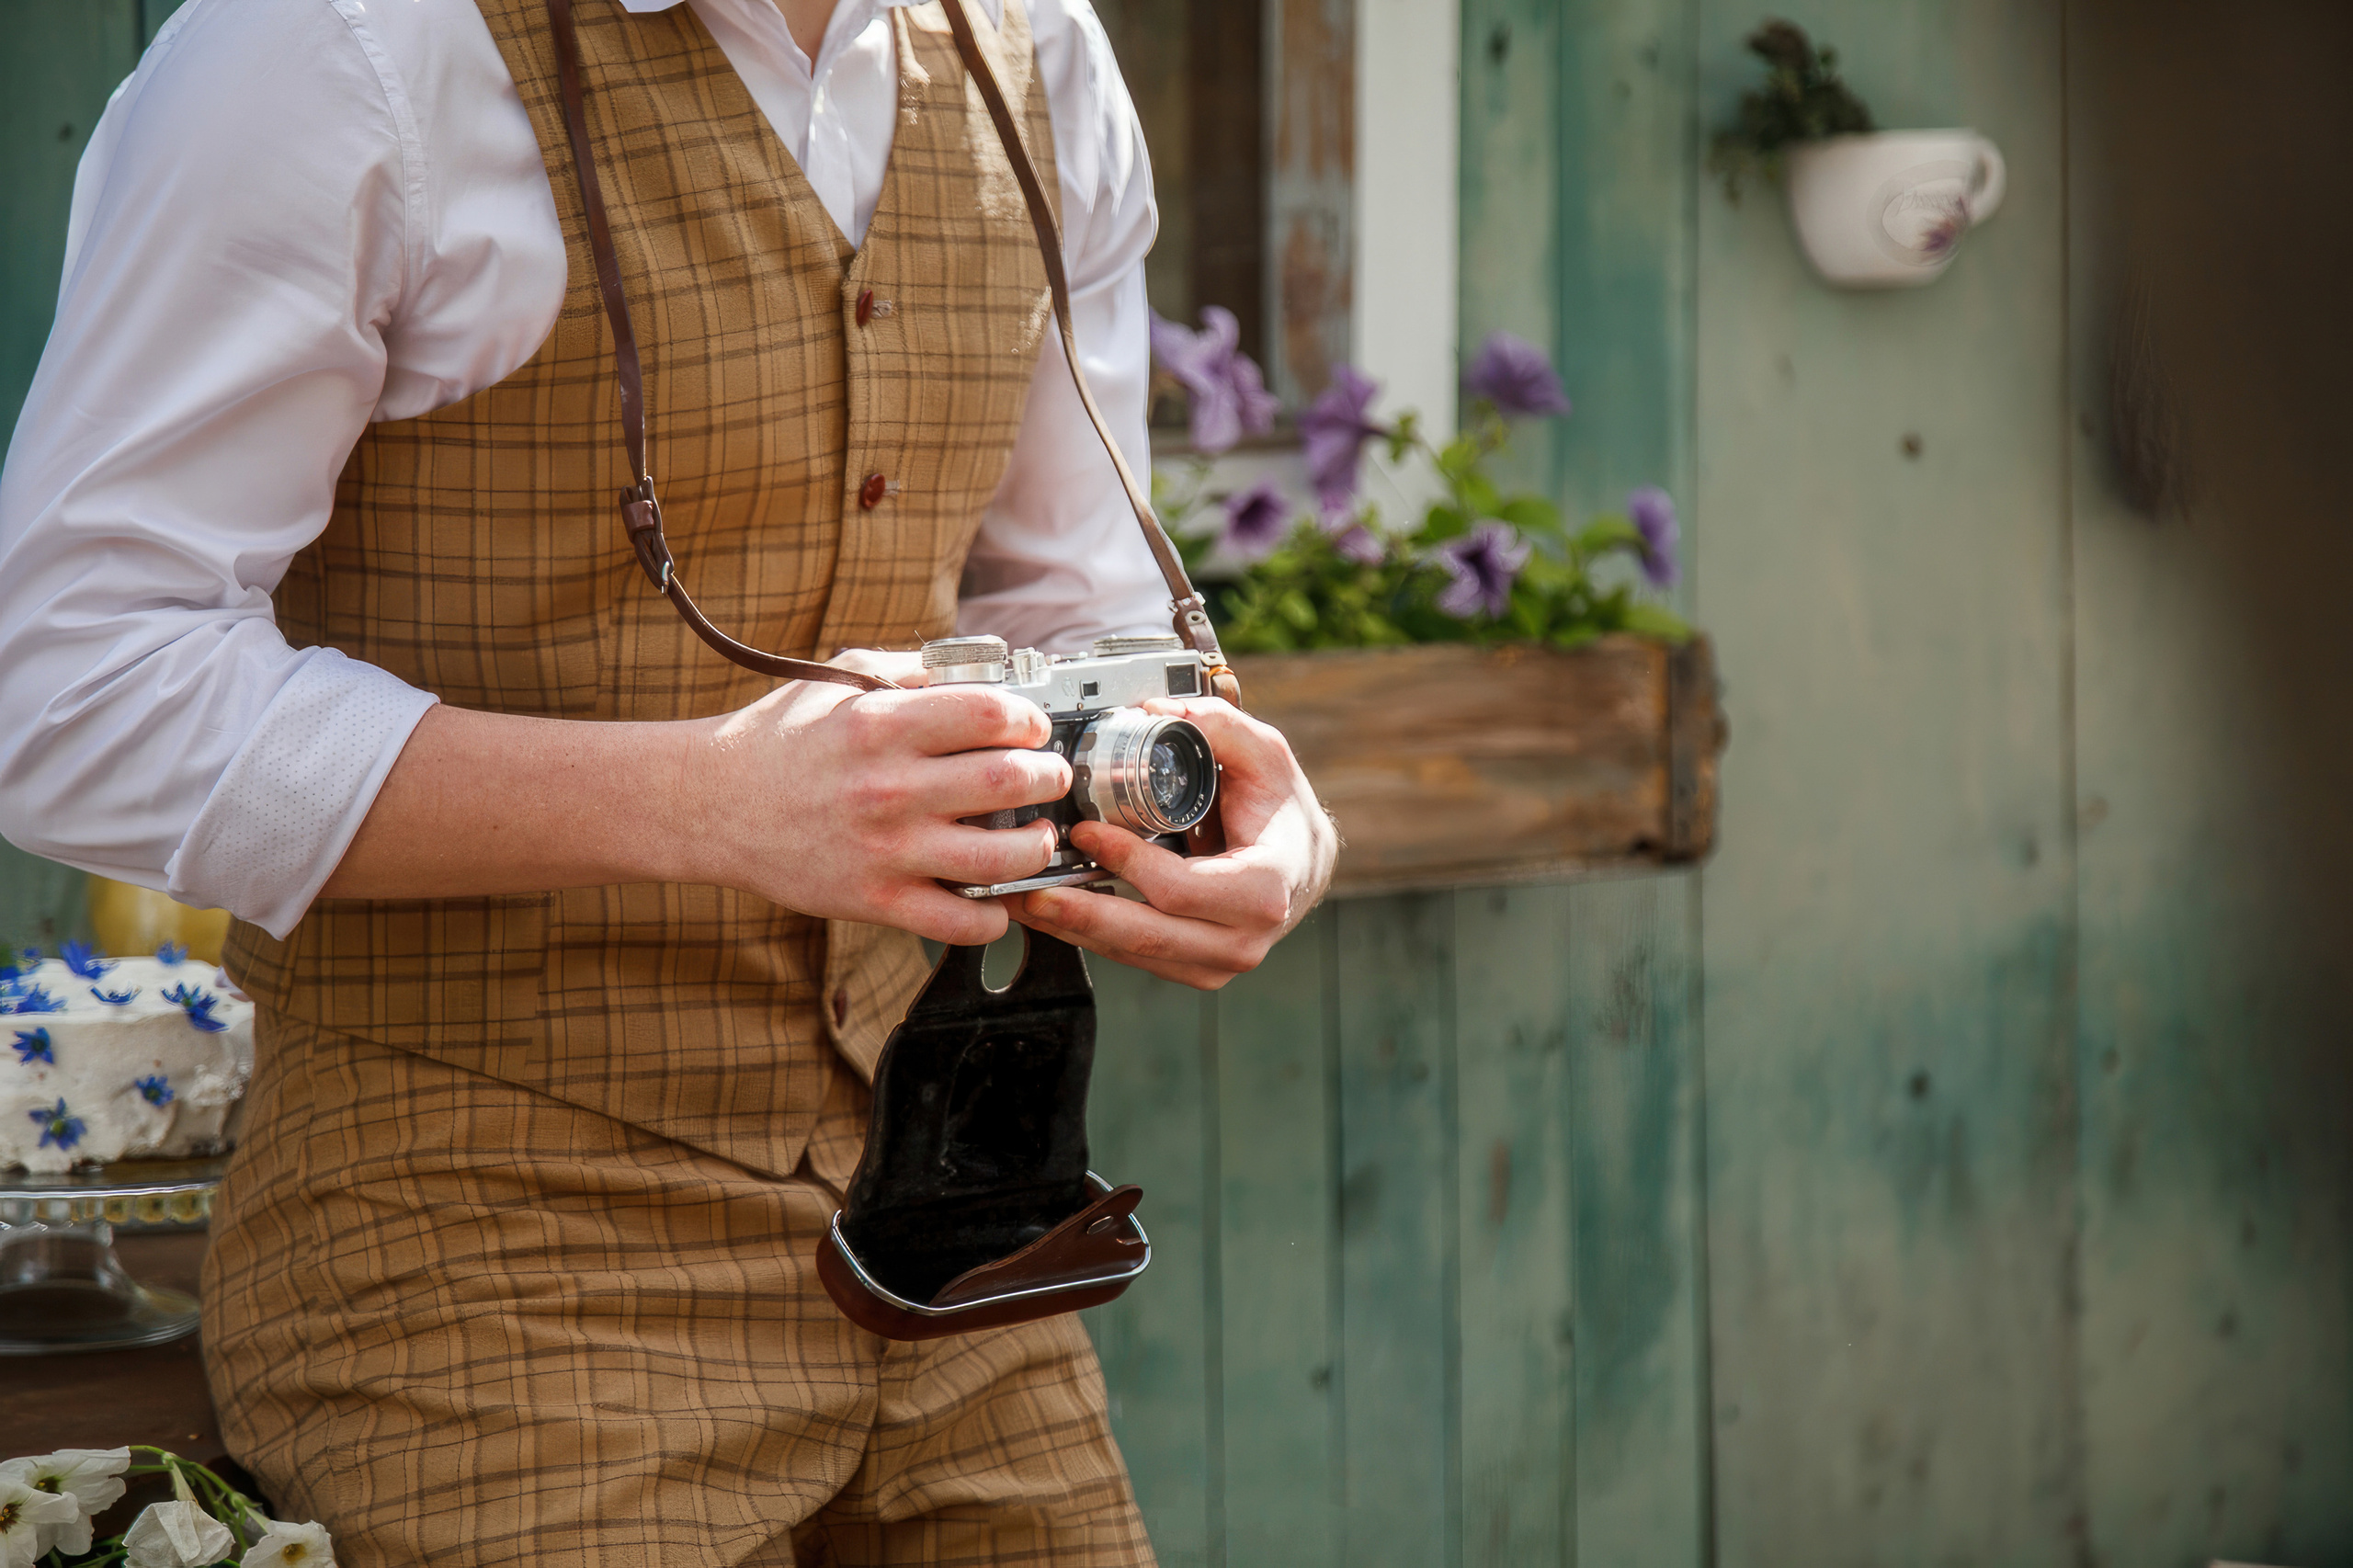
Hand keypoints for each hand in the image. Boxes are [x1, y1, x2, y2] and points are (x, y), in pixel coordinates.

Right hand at [688, 649, 1068, 943]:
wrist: (710, 803)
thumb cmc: (777, 739)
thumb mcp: (840, 680)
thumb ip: (910, 670)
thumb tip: (979, 669)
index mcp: (881, 725)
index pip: (990, 714)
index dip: (1028, 719)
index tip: (1032, 728)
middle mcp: (888, 788)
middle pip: (1008, 781)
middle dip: (1047, 778)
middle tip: (1048, 778)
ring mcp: (884, 851)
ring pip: (1000, 858)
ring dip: (1036, 846)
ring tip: (1036, 835)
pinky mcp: (875, 902)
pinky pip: (959, 921)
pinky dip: (994, 914)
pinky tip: (996, 895)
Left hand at [1009, 698, 1336, 988]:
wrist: (1303, 862)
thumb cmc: (1281, 810)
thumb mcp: (1263, 755)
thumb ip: (1217, 725)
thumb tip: (1154, 709)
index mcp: (1264, 889)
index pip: (1180, 889)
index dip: (1127, 863)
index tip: (1086, 831)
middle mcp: (1244, 939)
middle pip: (1147, 936)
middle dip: (1080, 912)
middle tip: (1030, 888)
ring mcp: (1219, 963)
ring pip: (1134, 955)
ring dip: (1074, 929)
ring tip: (1025, 901)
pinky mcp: (1196, 970)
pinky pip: (1136, 959)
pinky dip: (1091, 936)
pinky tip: (1055, 912)